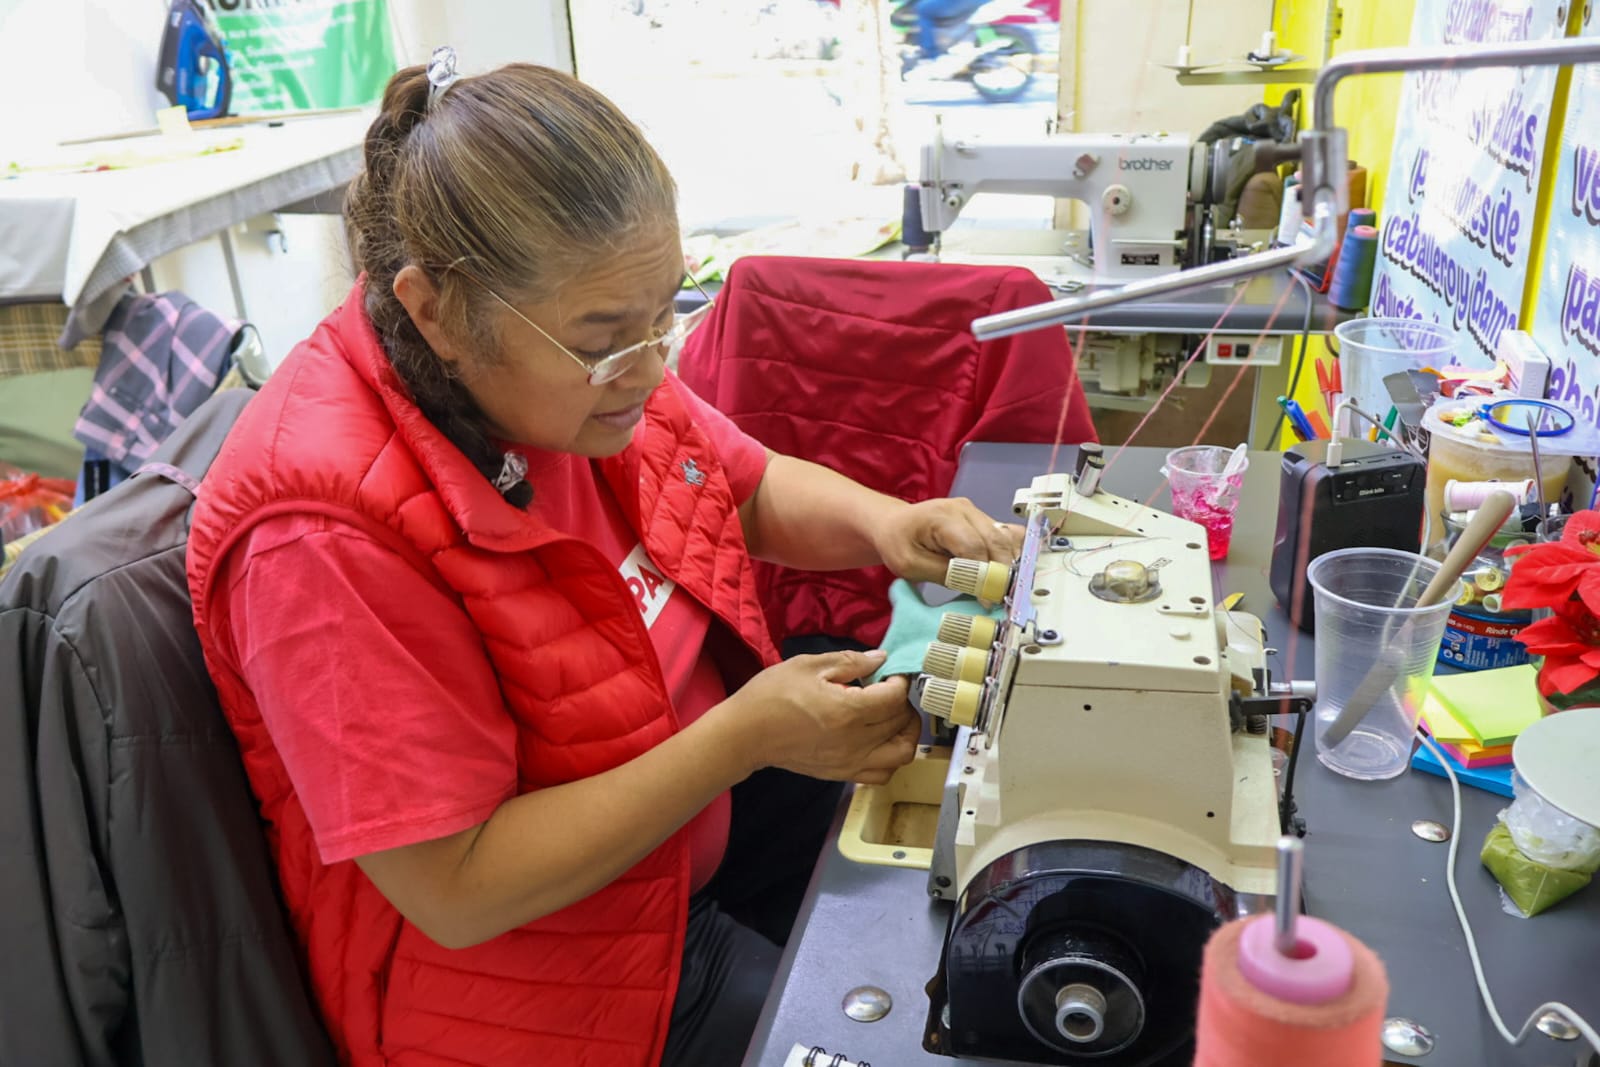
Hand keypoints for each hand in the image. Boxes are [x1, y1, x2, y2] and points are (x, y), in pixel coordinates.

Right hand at [720, 650, 919, 783]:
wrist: (745, 735)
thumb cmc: (772, 695)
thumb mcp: (808, 666)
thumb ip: (850, 661)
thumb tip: (881, 659)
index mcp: (848, 711)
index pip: (896, 698)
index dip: (900, 681)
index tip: (890, 673)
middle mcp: (856, 742)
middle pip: (902, 724)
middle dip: (904, 703)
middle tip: (889, 690)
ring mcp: (851, 762)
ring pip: (902, 754)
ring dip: (906, 733)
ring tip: (892, 717)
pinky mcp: (842, 775)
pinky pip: (883, 774)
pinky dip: (891, 757)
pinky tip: (880, 740)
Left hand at [874, 497, 1023, 585]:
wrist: (895, 525)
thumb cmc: (899, 544)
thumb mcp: (911, 566)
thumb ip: (946, 574)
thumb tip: (980, 588)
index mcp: (941, 517)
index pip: (973, 546)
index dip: (985, 574)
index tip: (989, 599)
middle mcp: (964, 509)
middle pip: (995, 540)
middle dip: (1003, 571)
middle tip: (1003, 598)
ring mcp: (976, 512)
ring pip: (1005, 538)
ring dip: (1009, 563)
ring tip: (1006, 588)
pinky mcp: (982, 519)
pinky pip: (1005, 534)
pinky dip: (1011, 553)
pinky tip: (1009, 571)